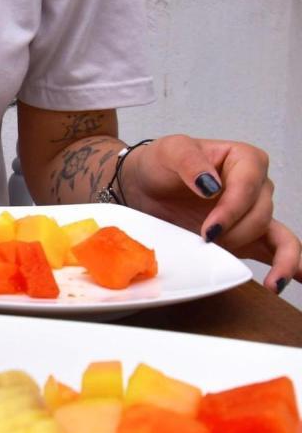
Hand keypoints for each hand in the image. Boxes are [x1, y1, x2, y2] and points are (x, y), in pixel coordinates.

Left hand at [124, 134, 301, 293]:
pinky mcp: (247, 236)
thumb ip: (190, 162)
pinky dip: (288, 266)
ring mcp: (253, 213)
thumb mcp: (170, 151)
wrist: (144, 185)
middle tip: (205, 241)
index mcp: (244, 159)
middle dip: (235, 233)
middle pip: (261, 214)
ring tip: (265, 279)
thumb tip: (212, 185)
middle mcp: (256, 186)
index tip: (208, 230)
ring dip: (268, 256)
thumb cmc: (160, 164)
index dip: (232, 210)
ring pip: (278, 236)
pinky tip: (289, 281)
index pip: (249, 187)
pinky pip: (277, 249)